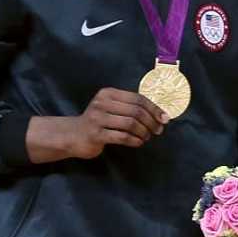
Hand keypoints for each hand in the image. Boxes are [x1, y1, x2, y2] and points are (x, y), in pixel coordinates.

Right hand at [28, 87, 165, 160]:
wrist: (73, 135)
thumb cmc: (98, 122)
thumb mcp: (112, 108)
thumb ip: (131, 108)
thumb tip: (160, 114)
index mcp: (108, 94)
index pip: (137, 98)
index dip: (154, 108)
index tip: (164, 118)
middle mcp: (102, 103)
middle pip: (136, 111)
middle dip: (151, 122)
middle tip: (157, 130)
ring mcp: (97, 119)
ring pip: (130, 124)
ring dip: (143, 132)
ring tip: (146, 137)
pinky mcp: (95, 134)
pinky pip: (122, 137)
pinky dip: (135, 140)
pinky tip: (138, 142)